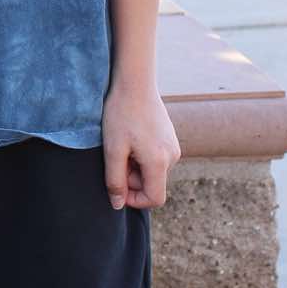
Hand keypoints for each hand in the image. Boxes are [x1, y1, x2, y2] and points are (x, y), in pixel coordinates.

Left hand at [102, 77, 181, 210]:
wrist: (134, 83)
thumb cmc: (121, 114)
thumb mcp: (113, 149)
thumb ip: (115, 180)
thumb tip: (117, 204)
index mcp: (160, 162)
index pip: (154, 199)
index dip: (134, 200)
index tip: (117, 185)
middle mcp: (172, 156)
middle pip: (152, 184)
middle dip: (131, 178)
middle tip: (115, 156)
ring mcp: (173, 146)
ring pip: (153, 171)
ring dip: (135, 166)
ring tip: (121, 144)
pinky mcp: (170, 138)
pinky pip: (156, 158)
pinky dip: (141, 156)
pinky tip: (130, 137)